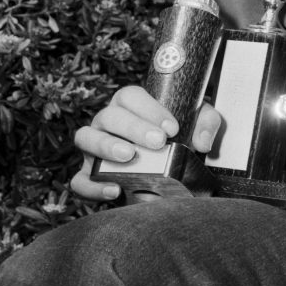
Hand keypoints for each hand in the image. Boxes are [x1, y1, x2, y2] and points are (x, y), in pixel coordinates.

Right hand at [71, 85, 220, 200]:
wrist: (167, 173)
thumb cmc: (176, 140)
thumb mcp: (197, 125)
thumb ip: (206, 123)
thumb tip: (202, 141)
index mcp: (130, 106)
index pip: (130, 96)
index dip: (149, 108)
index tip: (171, 127)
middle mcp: (107, 123)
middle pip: (109, 115)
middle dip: (133, 127)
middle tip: (157, 142)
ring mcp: (94, 149)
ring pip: (86, 138)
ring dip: (106, 146)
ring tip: (129, 156)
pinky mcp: (89, 176)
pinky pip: (80, 180)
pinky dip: (92, 185)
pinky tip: (114, 190)